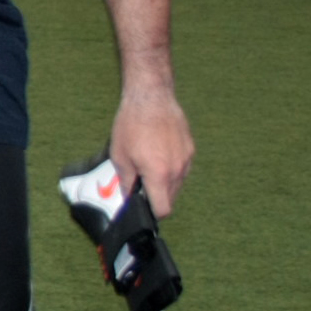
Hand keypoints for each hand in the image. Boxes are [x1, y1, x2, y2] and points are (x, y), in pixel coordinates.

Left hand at [108, 88, 193, 217]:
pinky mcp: (191, 148)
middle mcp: (177, 169)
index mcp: (159, 174)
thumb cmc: (132, 125)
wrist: (150, 97)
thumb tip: (127, 197)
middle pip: (171, 197)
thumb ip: (126, 181)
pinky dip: (172, 169)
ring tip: (148, 168)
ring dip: (165, 183)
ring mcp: (187, 159)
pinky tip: (158, 156)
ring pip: (178, 183)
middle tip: (141, 187)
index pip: (163, 208)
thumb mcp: (120, 156)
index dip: (152, 212)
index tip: (142, 208)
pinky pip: (182, 168)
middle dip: (157, 197)